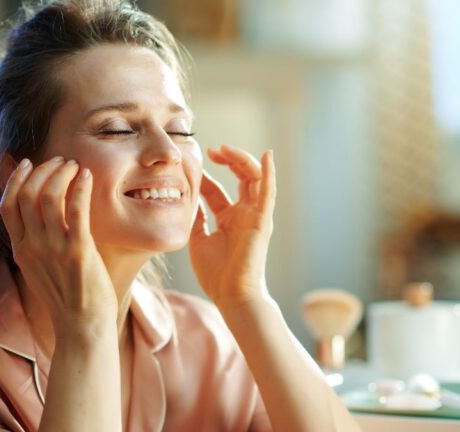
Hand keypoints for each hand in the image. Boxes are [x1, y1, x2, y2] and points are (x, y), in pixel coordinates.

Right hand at [0, 157, 117, 334]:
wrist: (82, 326)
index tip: (29, 162)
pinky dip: (80, 188)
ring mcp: (53, 248)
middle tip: (61, 161)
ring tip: (75, 166)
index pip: (7, 204)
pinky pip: (75, 210)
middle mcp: (32, 246)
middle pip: (27, 194)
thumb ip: (35, 238)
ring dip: (61, 174)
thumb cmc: (67, 295)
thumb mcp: (40, 265)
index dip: (16, 179)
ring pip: (49, 196)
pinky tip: (87, 176)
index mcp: (21, 249)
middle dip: (43, 170)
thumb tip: (34, 214)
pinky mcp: (77, 251)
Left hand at [189, 145, 276, 307]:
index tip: (194, 163)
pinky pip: (268, 192)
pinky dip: (269, 173)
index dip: (207, 175)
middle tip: (212, 149)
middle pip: (240, 177)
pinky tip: (267, 156)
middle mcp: (245, 214)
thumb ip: (197, 218)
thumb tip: (189, 199)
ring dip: (242, 160)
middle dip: (227, 160)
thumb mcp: (198, 239)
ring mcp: (255, 216)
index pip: (219, 190)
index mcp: (230, 219)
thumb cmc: (216, 274)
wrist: (231, 296)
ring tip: (225, 149)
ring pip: (255, 178)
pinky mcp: (262, 221)